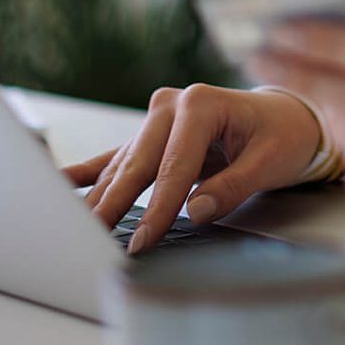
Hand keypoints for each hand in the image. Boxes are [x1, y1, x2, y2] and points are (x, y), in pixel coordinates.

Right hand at [60, 84, 321, 252]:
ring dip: (100, 196)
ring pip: (124, 164)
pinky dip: (91, 172)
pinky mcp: (153, 133)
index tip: (143, 241)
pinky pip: (118, 156)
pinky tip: (61, 183)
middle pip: (139, 164)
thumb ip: (232, 187)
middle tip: (91, 237)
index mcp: (201, 103)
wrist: (284, 118)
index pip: (174, 166)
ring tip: (71, 224)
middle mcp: (172, 104)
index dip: (159, 208)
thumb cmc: (281, 136)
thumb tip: (195, 210)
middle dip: (115, 204)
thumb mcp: (269, 162)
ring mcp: (159, 116)